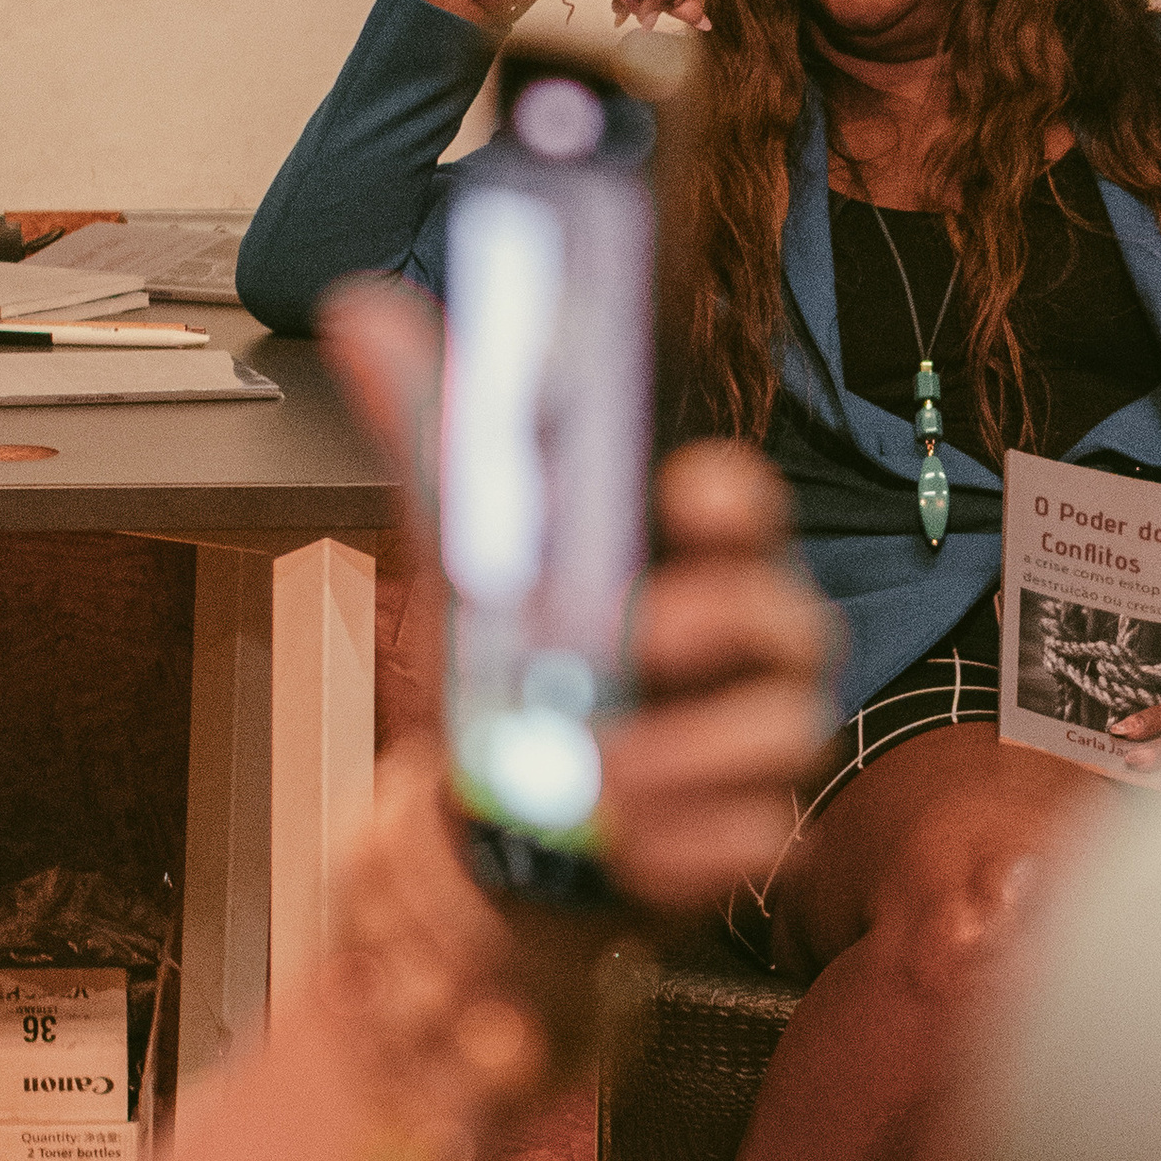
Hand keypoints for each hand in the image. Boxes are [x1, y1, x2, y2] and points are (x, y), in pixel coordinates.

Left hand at [320, 269, 840, 915]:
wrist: (495, 816)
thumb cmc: (513, 675)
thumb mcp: (463, 557)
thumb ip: (436, 445)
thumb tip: (365, 314)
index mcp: (693, 562)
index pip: (745, 508)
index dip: (731, 499)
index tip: (685, 493)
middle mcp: (747, 646)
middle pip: (795, 619)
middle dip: (722, 623)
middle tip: (637, 640)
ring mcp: (753, 741)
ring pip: (784, 735)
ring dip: (683, 755)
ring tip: (592, 778)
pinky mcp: (743, 832)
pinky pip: (753, 839)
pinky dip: (684, 846)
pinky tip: (622, 843)